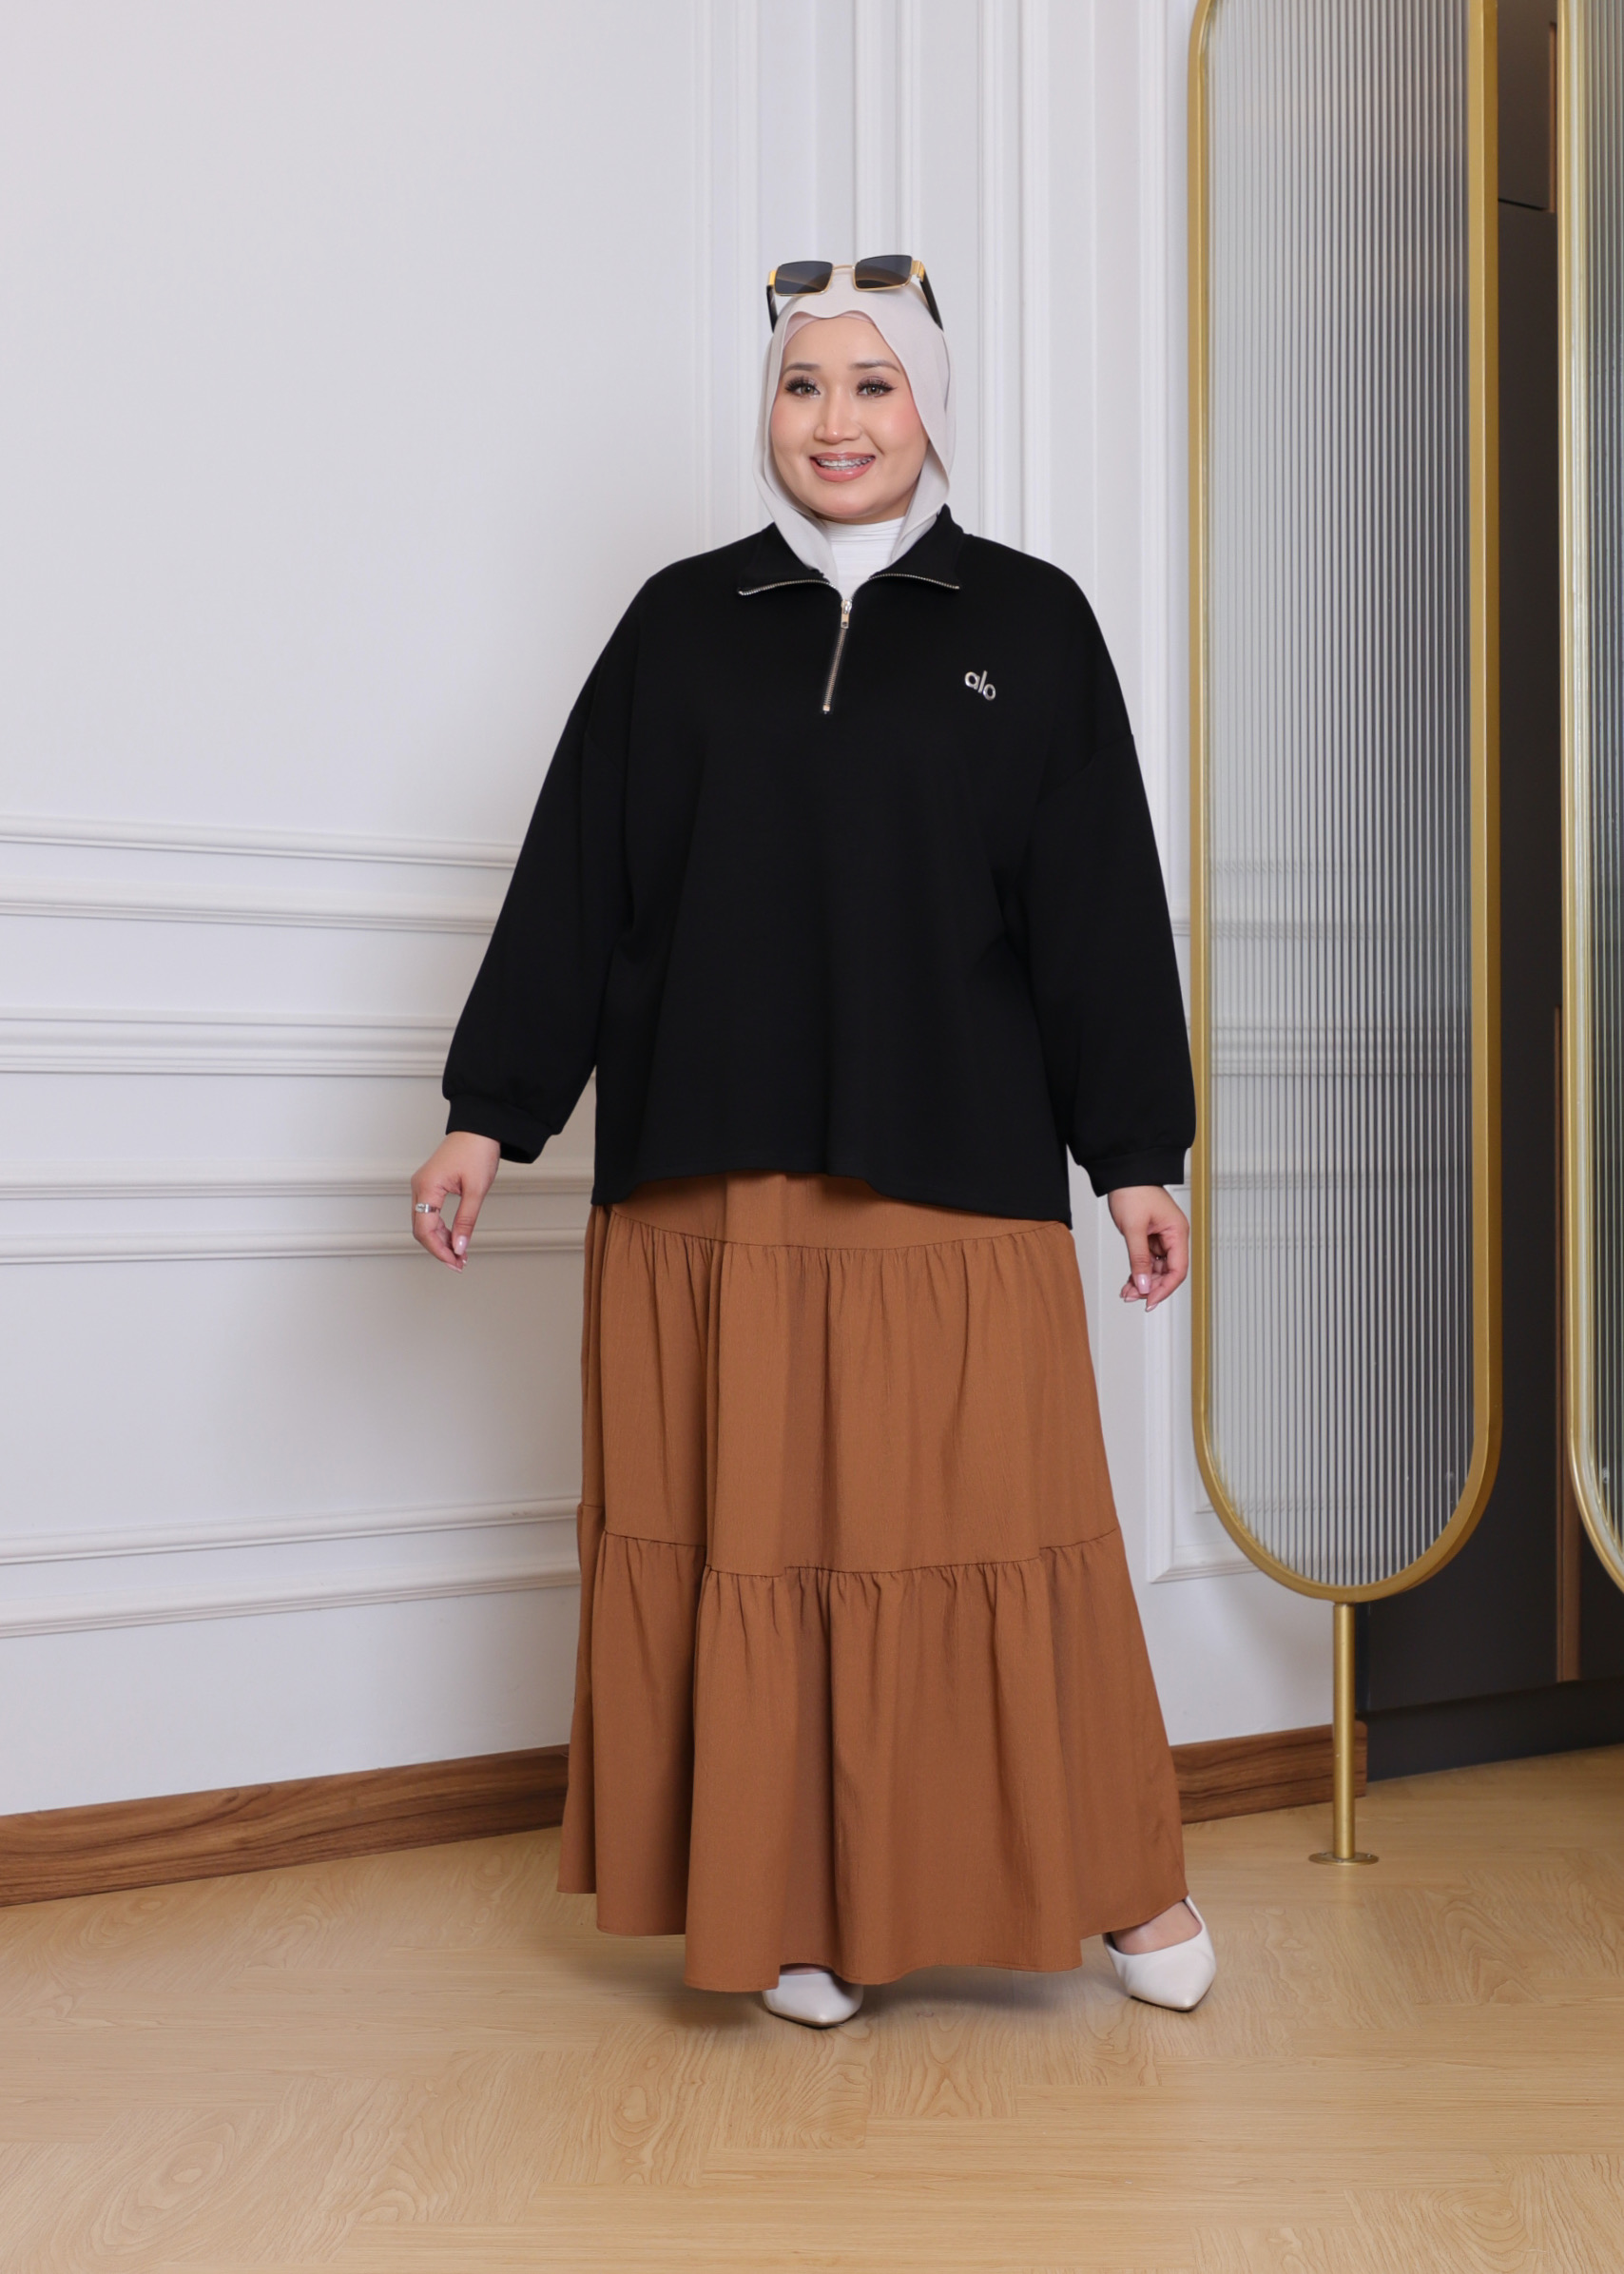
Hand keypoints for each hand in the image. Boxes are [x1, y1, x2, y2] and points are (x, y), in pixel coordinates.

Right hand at [411, 1132, 500, 1271]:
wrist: (480, 1127)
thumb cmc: (477, 1150)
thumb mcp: (476, 1190)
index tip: (455, 1262)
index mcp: (426, 1186)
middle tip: (459, 1263)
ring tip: (459, 1254)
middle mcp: (419, 1186)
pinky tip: (454, 1238)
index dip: (438, 1250)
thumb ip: (466, 1221)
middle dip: (438, 1248)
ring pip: (424, 1222)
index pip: (424, 1229)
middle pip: (421, 1228)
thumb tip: (459, 1246)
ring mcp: (423, 1185)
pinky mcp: (430, 1184)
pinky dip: (440, 1228)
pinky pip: (429, 1212)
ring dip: (440, 1240)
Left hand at [1108, 1184, 1188, 1313]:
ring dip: (1143, 1282)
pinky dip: (1138, 1272)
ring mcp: (1161, 1238)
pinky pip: (1147, 1261)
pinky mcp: (1150, 1237)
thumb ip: (1138, 1259)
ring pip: (1156, 1269)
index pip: (1178, 1269)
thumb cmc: (1133, 1191)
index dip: (1165, 1288)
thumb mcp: (1133, 1228)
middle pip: (1168, 1272)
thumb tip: (1144, 1284)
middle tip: (1133, 1297)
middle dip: (1151, 1286)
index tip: (1150, 1300)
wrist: (1124, 1173)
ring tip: (1127, 1292)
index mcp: (1177, 1233)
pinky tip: (1128, 1283)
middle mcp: (1173, 1237)